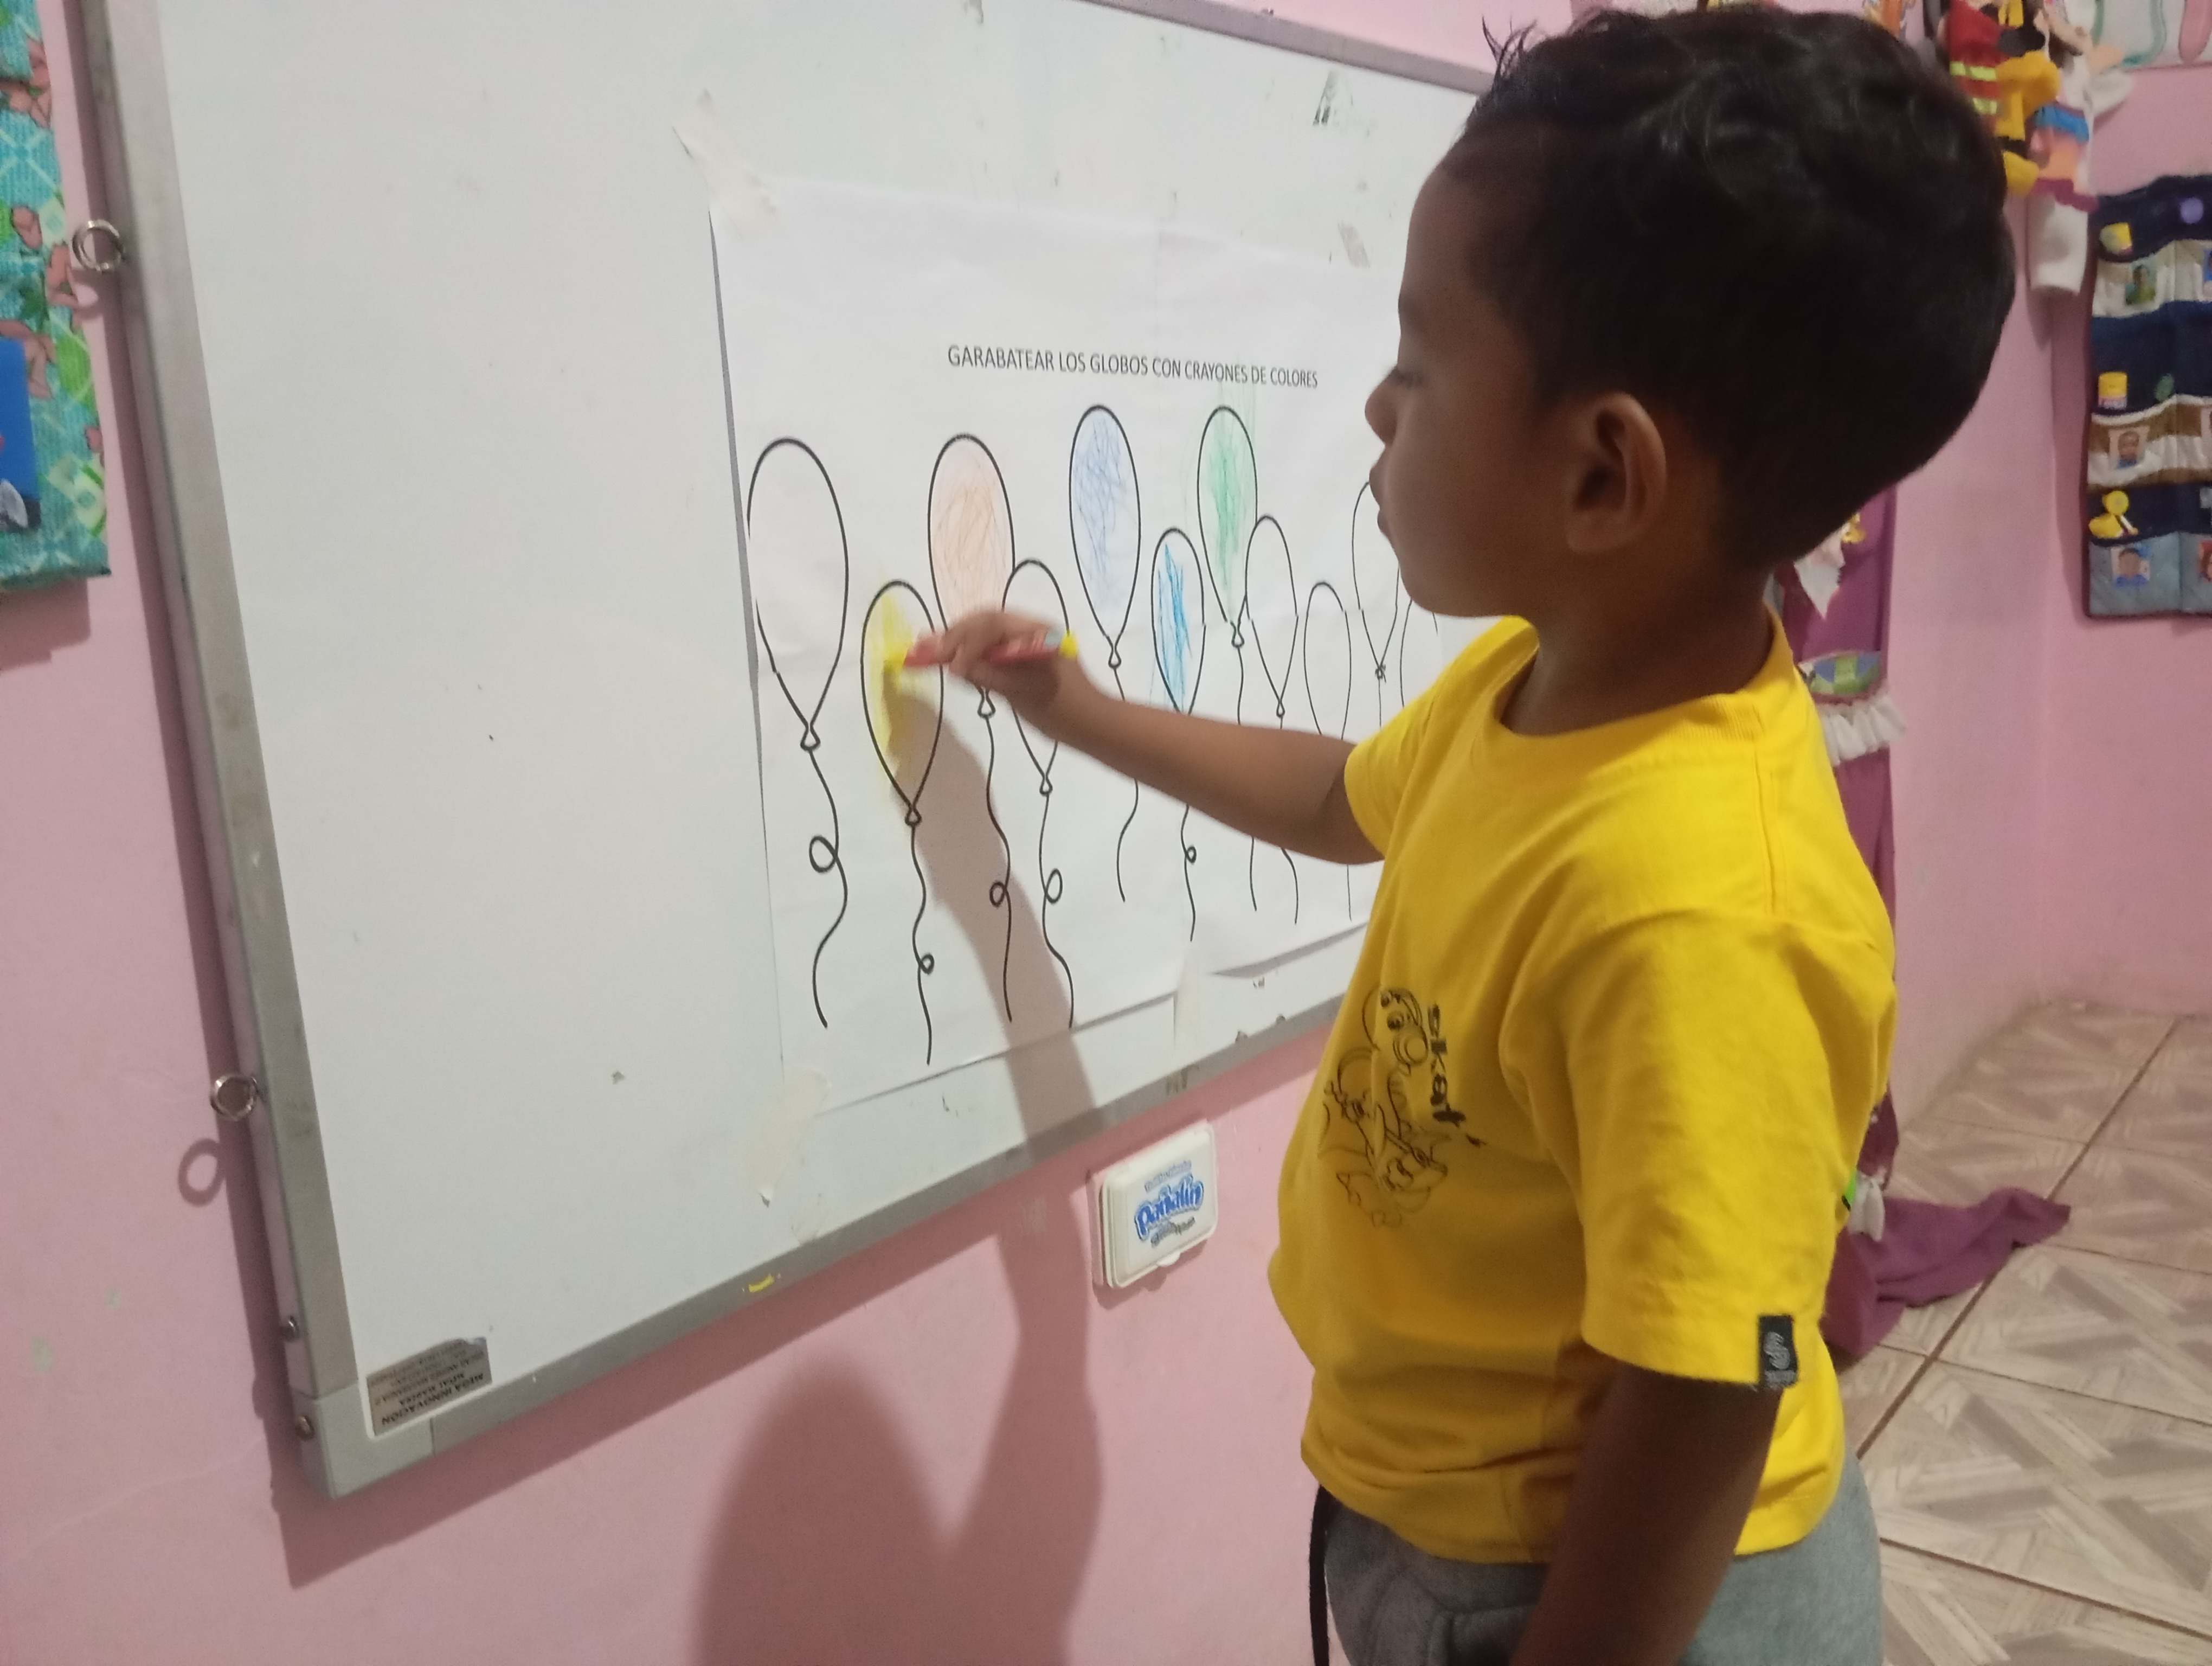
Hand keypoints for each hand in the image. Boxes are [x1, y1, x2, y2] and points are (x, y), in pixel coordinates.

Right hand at [910, 609, 1100, 733]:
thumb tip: (954, 666)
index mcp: (1037, 632)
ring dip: (958, 642)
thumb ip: (990, 676)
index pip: (992, 624)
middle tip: (925, 652)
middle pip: (984, 621)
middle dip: (954, 636)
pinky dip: (970, 653)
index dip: (966, 642)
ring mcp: (1027, 639)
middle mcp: (1031, 627)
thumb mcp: (1024, 695)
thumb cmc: (1064, 711)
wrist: (1093, 724)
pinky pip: (992, 645)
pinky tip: (952, 662)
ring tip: (929, 653)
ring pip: (985, 631)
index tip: (949, 666)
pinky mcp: (1022, 653)